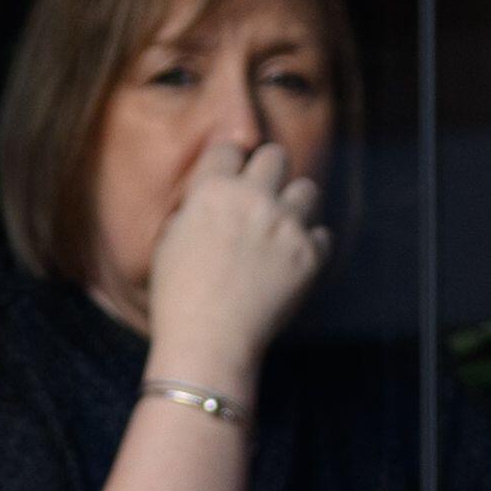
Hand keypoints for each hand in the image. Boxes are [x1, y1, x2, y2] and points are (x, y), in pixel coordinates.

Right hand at [136, 131, 333, 388]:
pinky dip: (310, 247)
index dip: (230, 165)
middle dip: (270, 173)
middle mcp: (253, 198)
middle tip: (263, 198)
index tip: (232, 181)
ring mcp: (286, 225)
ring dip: (296, 205)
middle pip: (275, 155)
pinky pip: (322, 235)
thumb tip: (207, 201)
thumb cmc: (178, 298)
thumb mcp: (168, 243)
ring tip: (283, 229)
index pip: (229, 148)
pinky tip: (292, 264)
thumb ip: (192, 210)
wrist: (209, 342)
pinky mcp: (309, 256)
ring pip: (308, 189)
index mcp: (212, 190)